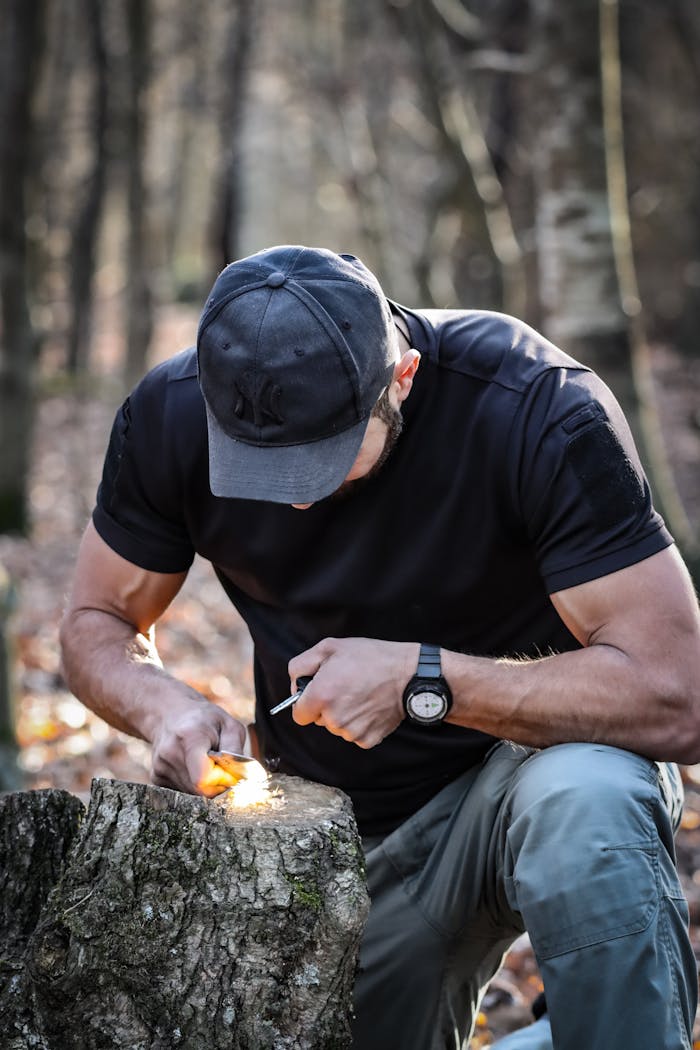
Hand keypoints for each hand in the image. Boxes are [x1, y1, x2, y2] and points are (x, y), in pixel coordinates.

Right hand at [149, 696, 247, 796]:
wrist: (170, 713)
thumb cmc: (205, 719)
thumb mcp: (229, 725)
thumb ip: (236, 752)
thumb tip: (240, 778)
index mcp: (191, 738)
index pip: (203, 779)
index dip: (220, 782)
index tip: (227, 772)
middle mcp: (170, 754)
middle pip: (199, 790)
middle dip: (214, 786)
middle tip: (218, 766)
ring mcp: (160, 767)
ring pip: (191, 794)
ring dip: (203, 786)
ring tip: (203, 762)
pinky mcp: (156, 777)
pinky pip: (181, 793)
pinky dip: (191, 785)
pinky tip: (190, 767)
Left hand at [288, 637, 417, 748]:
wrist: (408, 674)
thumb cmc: (371, 657)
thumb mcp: (330, 647)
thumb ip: (302, 665)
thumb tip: (295, 684)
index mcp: (321, 696)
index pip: (298, 715)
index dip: (305, 703)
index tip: (318, 693)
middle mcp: (333, 719)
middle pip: (319, 720)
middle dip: (327, 706)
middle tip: (345, 686)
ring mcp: (351, 732)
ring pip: (337, 727)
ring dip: (344, 715)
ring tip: (360, 694)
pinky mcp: (367, 740)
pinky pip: (355, 734)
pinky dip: (360, 723)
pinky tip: (370, 706)